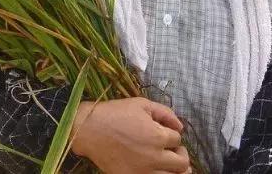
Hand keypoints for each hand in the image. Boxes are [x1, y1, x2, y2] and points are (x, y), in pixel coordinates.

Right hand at [70, 97, 190, 173]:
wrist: (89, 130)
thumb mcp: (141, 104)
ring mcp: (144, 171)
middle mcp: (155, 157)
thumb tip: (180, 126)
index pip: (178, 139)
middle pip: (182, 163)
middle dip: (180, 154)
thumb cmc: (114, 113)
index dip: (172, 134)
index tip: (163, 131)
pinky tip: (154, 168)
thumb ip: (165, 113)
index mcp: (158, 136)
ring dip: (174, 169)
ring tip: (168, 163)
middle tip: (172, 149)